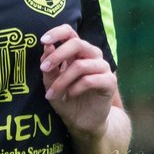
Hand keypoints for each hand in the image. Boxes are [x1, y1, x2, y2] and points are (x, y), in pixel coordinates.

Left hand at [39, 24, 117, 140]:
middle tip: (44, 69)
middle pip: (77, 44)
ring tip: (52, 93)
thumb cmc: (66, 97)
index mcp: (77, 51)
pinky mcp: (109, 82)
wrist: (81, 120)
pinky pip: (90, 80)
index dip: (57, 33)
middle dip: (58, 55)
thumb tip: (47, 46)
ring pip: (81, 65)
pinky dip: (75, 88)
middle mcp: (92, 55)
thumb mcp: (50, 82)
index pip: (70, 32)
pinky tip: (69, 95)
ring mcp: (102, 67)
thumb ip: (49, 65)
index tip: (43, 41)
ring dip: (62, 80)